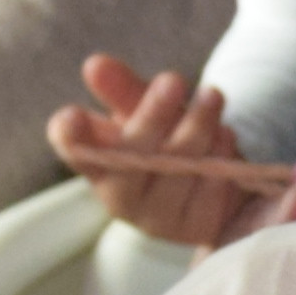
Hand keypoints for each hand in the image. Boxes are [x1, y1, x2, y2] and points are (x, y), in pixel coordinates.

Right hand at [51, 57, 282, 252]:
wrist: (224, 184)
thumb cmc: (172, 140)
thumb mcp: (147, 110)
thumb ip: (124, 89)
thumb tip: (96, 65)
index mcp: (100, 164)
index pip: (74, 151)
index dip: (69, 137)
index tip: (72, 116)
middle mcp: (122, 197)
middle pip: (129, 162)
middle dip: (151, 118)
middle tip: (173, 79)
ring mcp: (159, 220)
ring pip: (175, 173)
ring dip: (196, 130)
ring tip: (212, 95)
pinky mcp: (197, 229)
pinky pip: (208, 194)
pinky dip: (219, 160)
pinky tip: (226, 136)